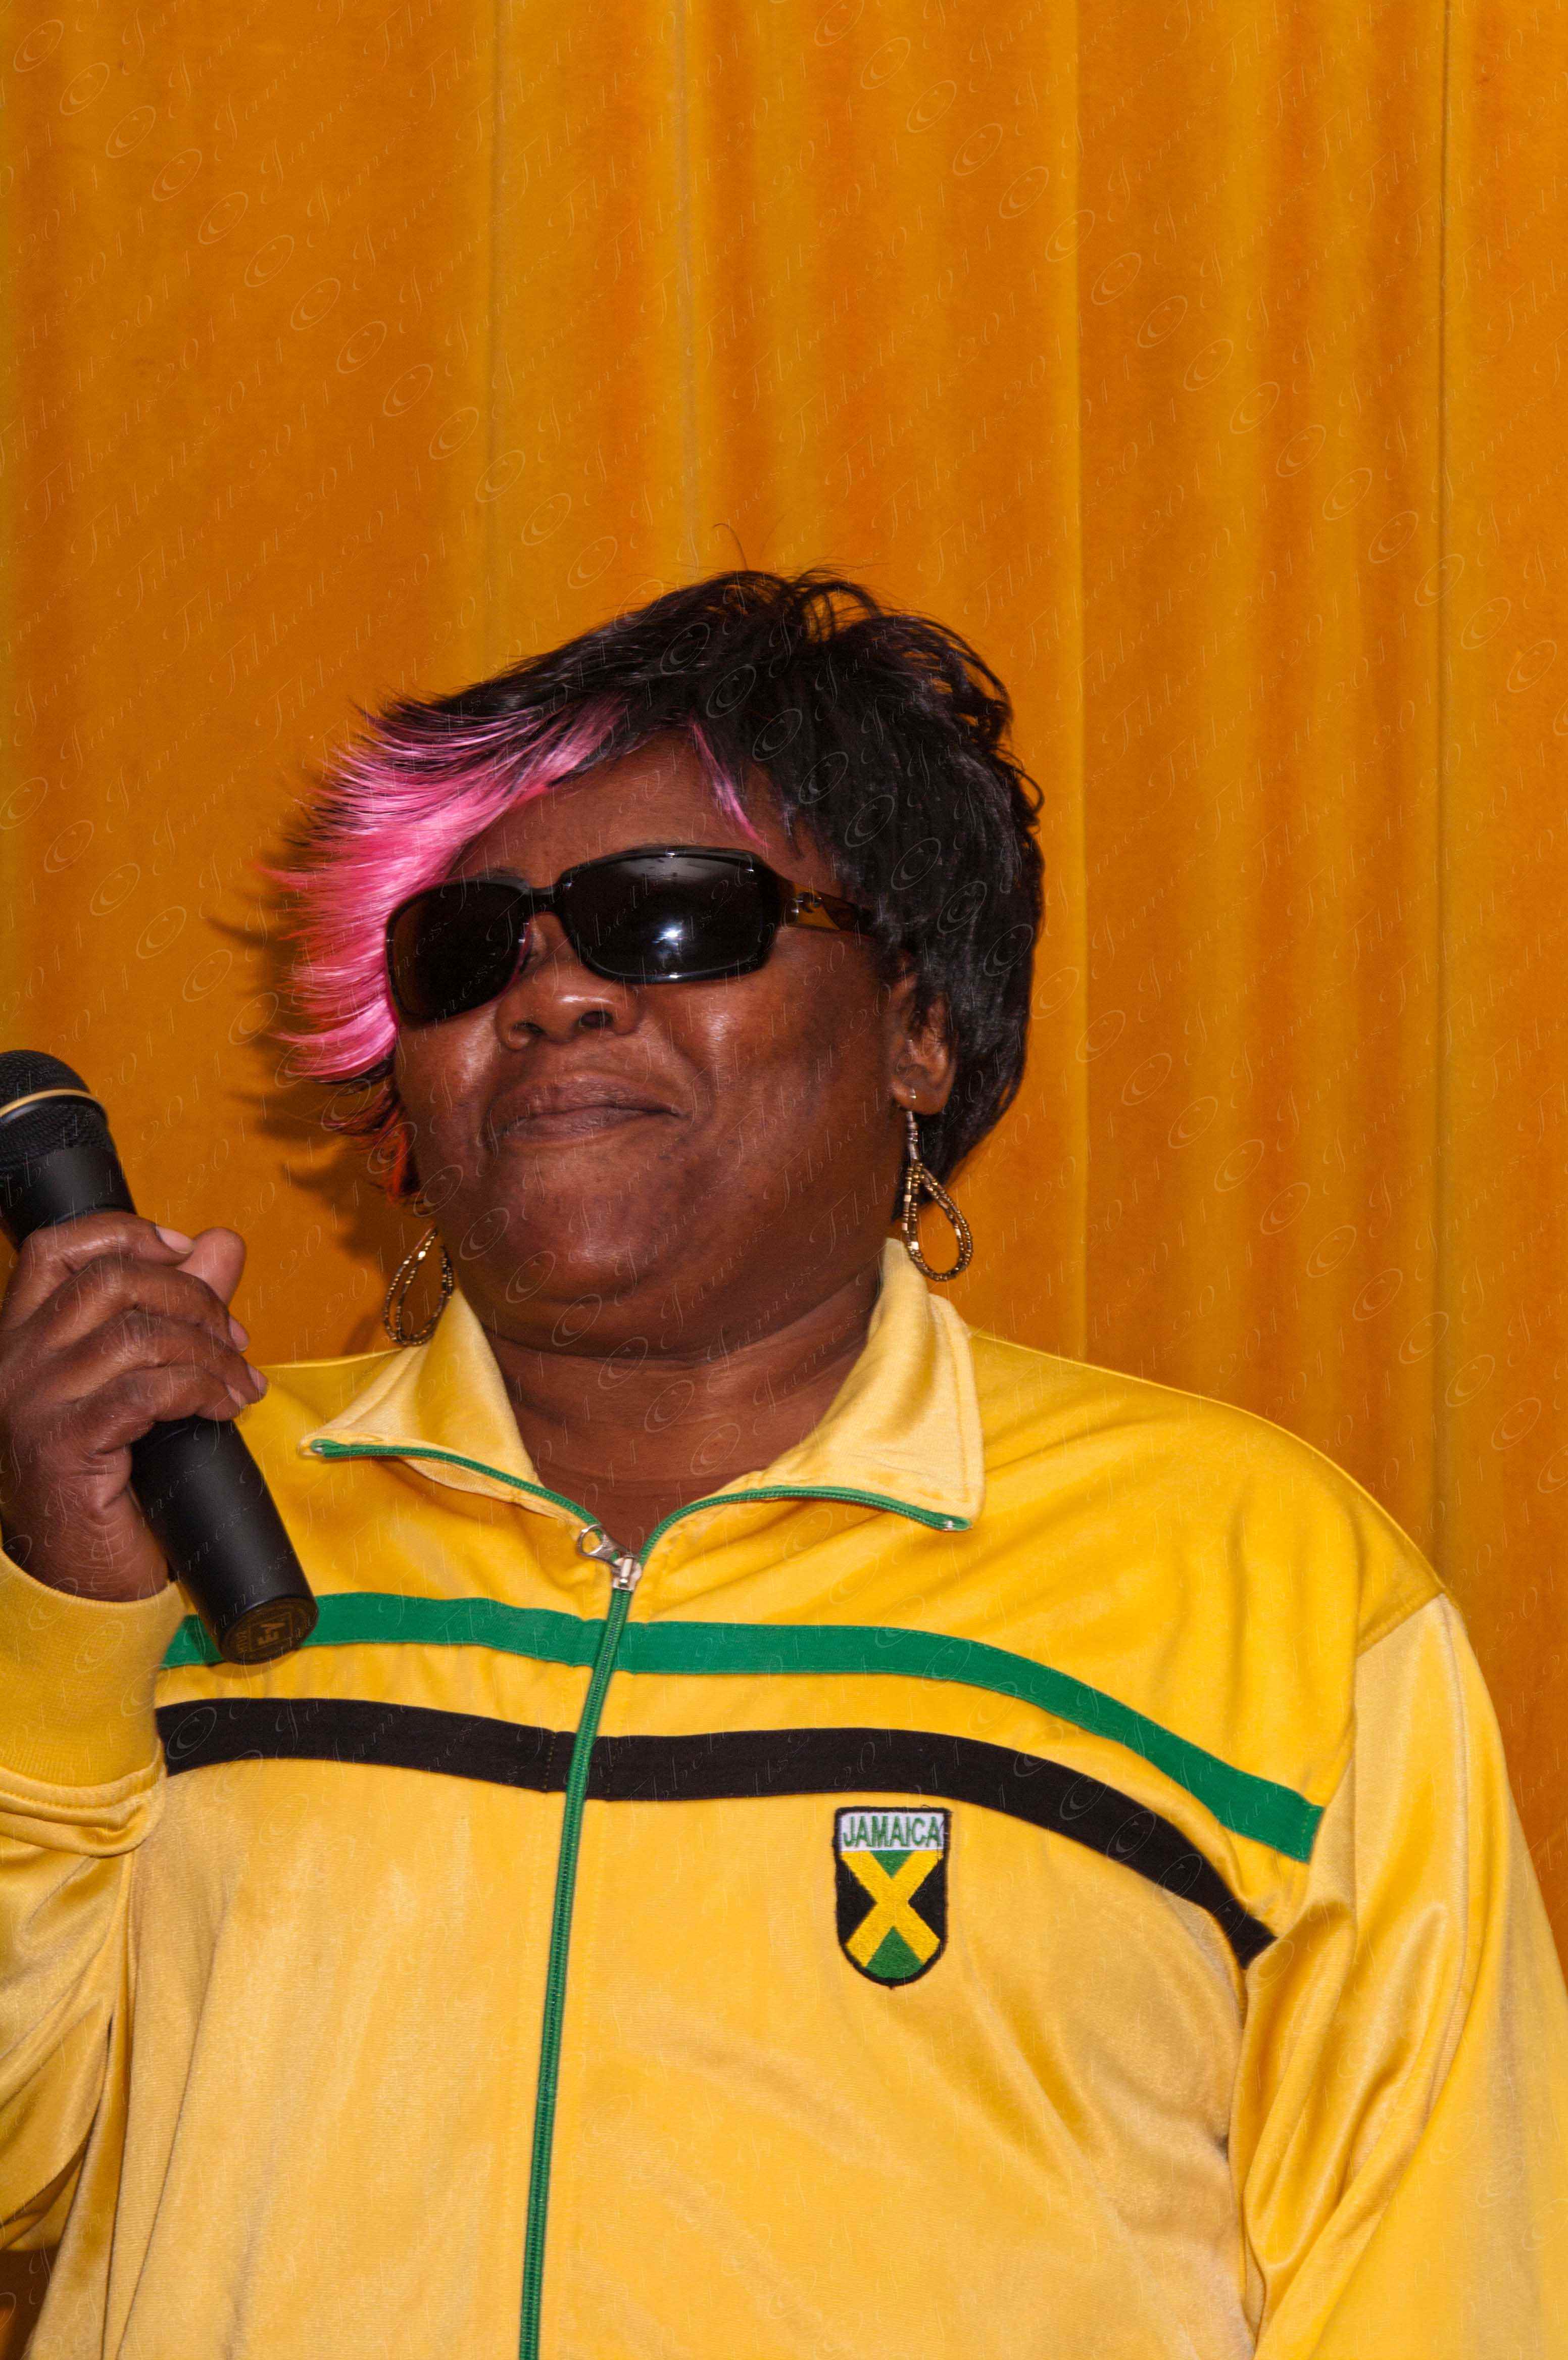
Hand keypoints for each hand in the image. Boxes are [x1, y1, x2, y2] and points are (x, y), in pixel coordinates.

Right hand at [0, 1216, 265, 1602]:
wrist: (86, 1577)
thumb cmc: (116, 1479)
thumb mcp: (146, 1378)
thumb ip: (178, 1307)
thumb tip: (220, 1243)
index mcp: (24, 1338)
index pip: (57, 1250)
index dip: (127, 1233)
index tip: (186, 1251)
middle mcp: (15, 1362)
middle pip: (112, 1282)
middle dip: (193, 1299)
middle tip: (235, 1336)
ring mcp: (33, 1403)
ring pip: (137, 1335)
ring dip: (210, 1353)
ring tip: (240, 1384)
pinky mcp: (63, 1445)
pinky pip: (146, 1391)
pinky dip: (200, 1390)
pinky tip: (224, 1407)